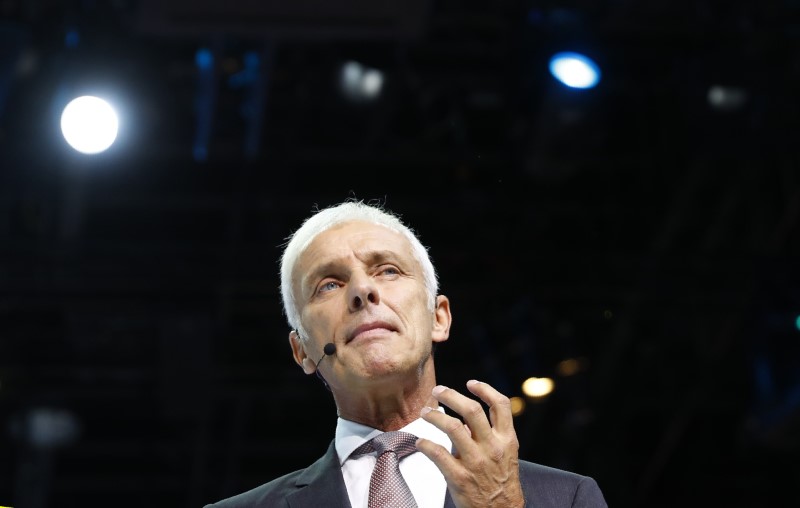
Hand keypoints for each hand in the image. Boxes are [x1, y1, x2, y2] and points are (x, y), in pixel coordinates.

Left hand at [416, 380, 524, 507]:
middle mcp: (492, 447)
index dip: (485, 389)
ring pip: (453, 427)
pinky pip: (438, 454)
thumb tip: (467, 416)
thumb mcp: (506, 454)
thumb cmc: (501, 482)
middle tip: (438, 391)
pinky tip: (420, 442)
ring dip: (434, 416)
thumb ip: (490, 434)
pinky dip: (425, 444)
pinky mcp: (460, 477)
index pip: (501, 405)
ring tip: (425, 412)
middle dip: (451, 395)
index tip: (470, 383)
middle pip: (472, 410)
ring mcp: (476, 462)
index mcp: (507, 440)